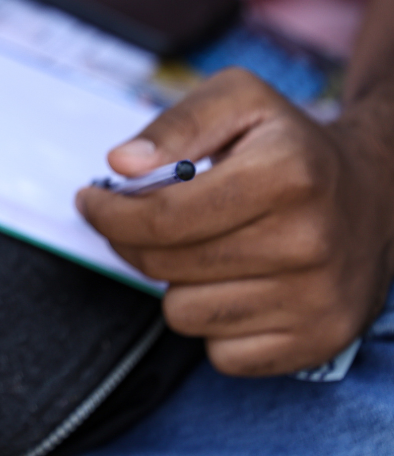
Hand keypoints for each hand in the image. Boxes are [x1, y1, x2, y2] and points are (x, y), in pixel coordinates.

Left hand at [76, 68, 393, 376]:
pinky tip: (235, 284)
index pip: (162, 216)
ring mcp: (317, 299)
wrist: (378, 196)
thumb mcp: (240, 101)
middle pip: (163, 266)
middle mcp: (308, 241)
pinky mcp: (319, 342)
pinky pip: (219, 354)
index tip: (91, 201)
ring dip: (176, 283)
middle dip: (132, 242)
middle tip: (137, 221)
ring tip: (205, 249)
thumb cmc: (289, 147)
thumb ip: (176, 124)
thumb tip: (122, 164)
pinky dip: (213, 324)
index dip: (109, 213)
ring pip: (183, 315)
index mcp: (286, 174)